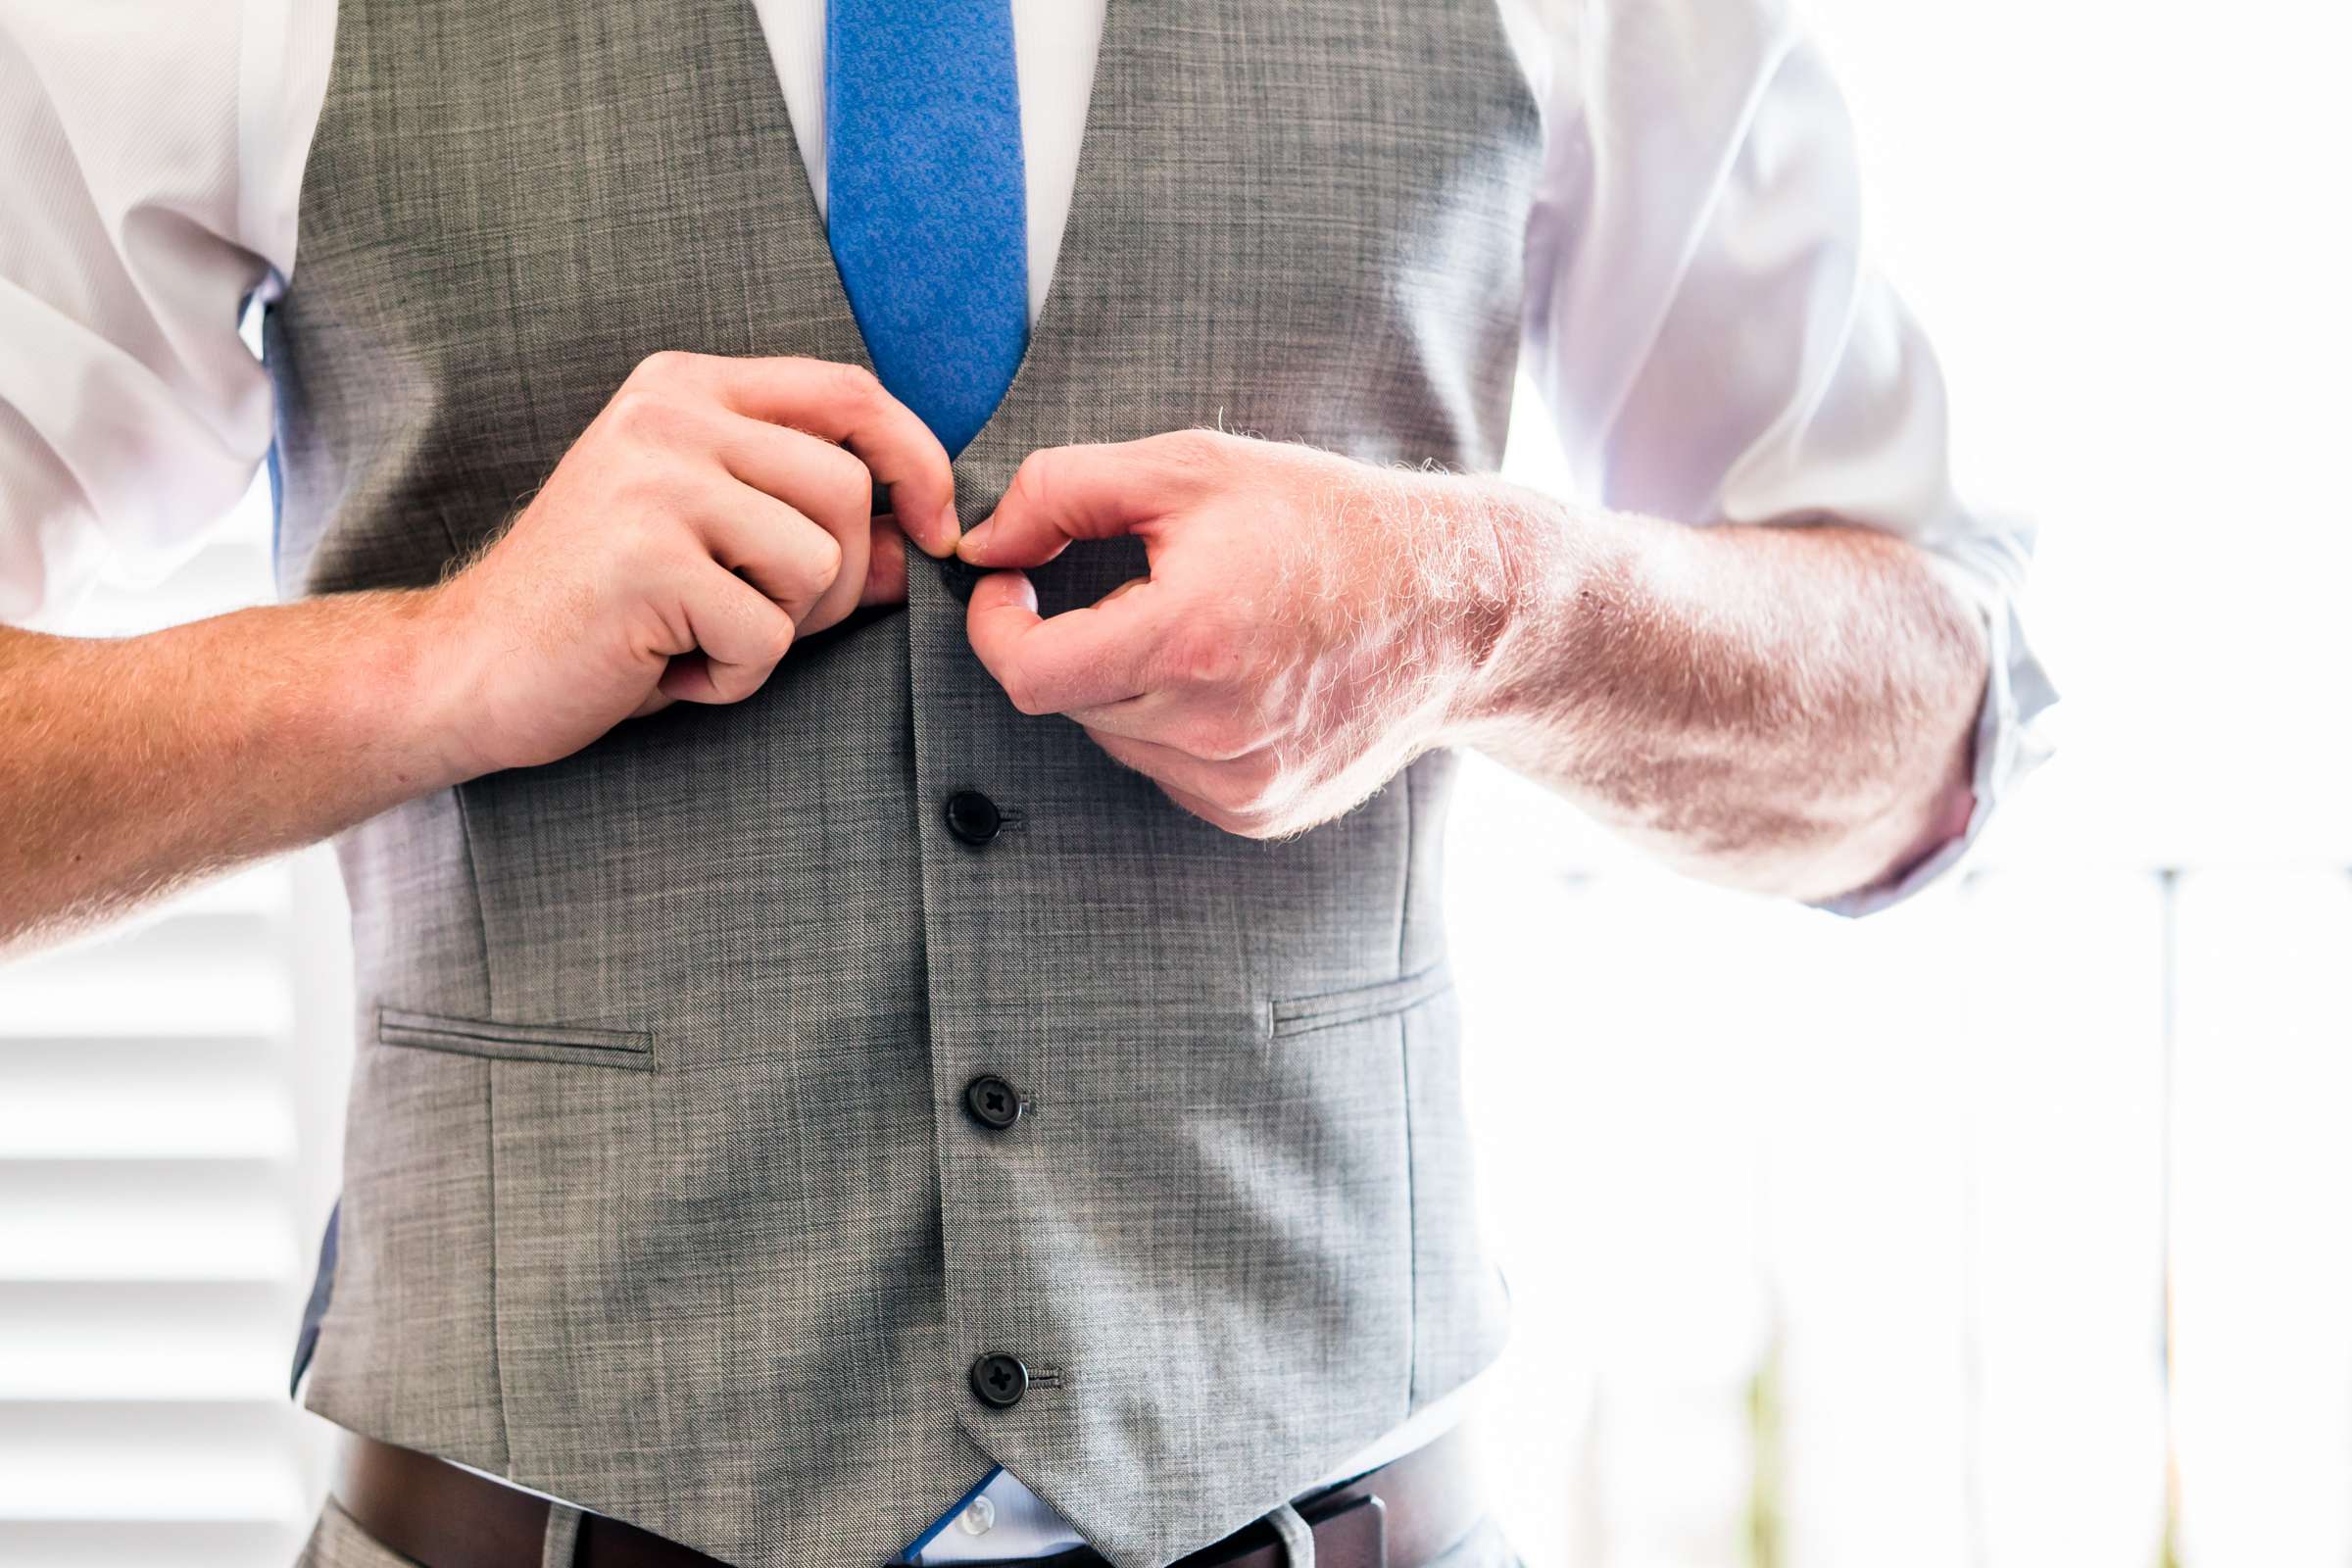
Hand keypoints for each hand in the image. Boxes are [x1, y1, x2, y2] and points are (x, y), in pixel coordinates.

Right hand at [419, 352, 957, 775]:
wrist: (467, 669)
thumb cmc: (603, 612)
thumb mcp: (716, 550)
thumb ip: (815, 530)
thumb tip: (923, 544)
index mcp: (685, 390)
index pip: (847, 389)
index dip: (918, 457)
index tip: (937, 528)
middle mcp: (668, 416)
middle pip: (846, 487)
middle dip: (835, 580)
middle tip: (753, 619)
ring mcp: (654, 481)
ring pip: (819, 561)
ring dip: (778, 630)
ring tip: (698, 638)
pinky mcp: (647, 559)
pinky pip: (766, 634)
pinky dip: (732, 678)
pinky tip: (667, 669)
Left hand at [956, 430, 1520, 836]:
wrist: (1453, 606)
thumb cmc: (1321, 523)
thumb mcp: (1189, 468)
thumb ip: (1062, 493)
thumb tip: (979, 545)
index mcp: (1187, 639)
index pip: (1029, 673)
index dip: (995, 628)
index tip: (1008, 585)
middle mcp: (1211, 729)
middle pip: (1073, 700)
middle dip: (1079, 641)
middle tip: (1139, 586)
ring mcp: (1238, 783)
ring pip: (1118, 740)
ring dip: (1128, 686)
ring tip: (1205, 628)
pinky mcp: (1259, 813)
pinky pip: (1170, 771)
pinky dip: (1175, 725)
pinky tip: (1237, 677)